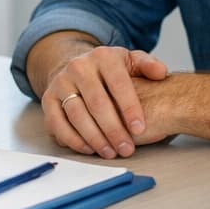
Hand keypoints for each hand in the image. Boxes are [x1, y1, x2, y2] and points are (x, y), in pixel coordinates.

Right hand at [42, 46, 168, 158]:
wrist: (76, 67)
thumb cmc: (110, 71)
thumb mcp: (130, 61)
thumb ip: (147, 66)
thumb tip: (161, 72)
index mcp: (103, 56)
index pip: (118, 83)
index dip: (129, 107)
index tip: (139, 129)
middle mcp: (79, 67)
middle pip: (96, 102)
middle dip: (113, 129)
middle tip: (126, 149)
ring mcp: (61, 83)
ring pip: (77, 114)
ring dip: (95, 138)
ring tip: (111, 152)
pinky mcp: (48, 99)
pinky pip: (57, 123)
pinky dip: (72, 139)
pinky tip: (89, 149)